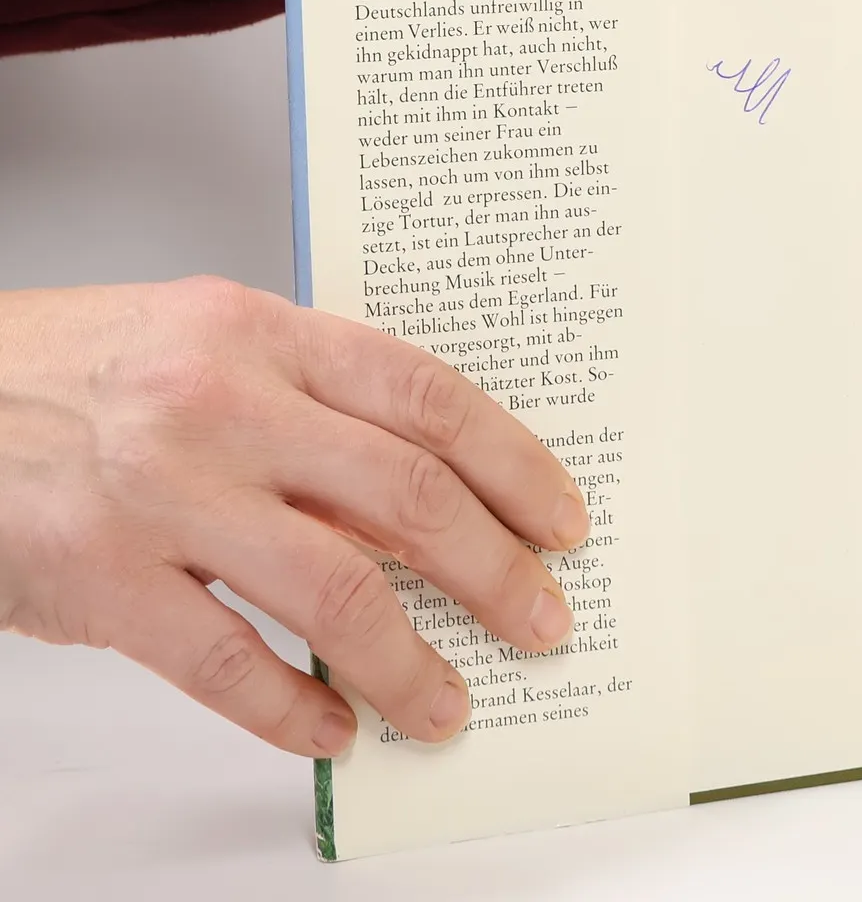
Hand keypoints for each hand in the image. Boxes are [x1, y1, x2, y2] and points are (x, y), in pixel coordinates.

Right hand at [0, 278, 588, 755]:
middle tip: (541, 620)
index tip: (561, 520)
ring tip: (448, 707)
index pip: (429, 397)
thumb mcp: (217, 348)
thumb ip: (318, 408)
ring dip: (409, 664)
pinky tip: (333, 733)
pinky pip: (226, 664)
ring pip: (332, 591)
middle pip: (404, 496)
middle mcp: (224, 405)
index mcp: (267, 333)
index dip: (514, 465)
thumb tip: (432, 504)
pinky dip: (291, 713)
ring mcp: (163, 495)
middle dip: (494, 570)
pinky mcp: (101, 581)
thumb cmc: (94, 370)